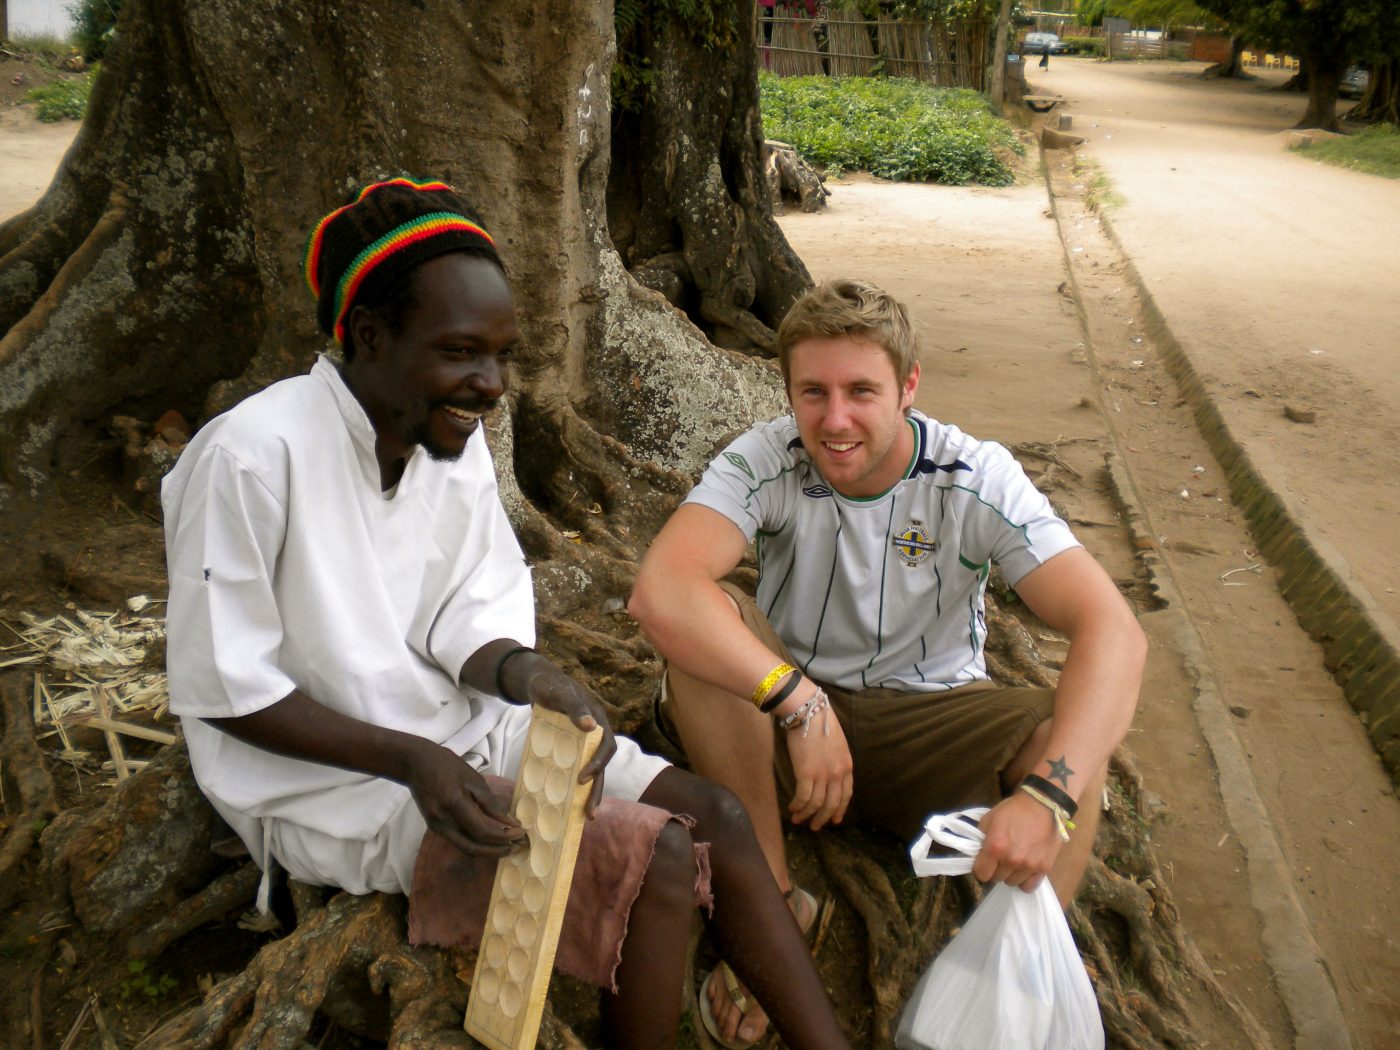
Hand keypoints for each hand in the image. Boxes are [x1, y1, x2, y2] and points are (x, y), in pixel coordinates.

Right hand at [402, 740, 525, 856]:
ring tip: (508, 844)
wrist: (415, 764)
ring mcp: (436, 827)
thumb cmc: (447, 765)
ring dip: (488, 850)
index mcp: (454, 804)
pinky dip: (477, 843)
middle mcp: (443, 821)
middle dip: (497, 850)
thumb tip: (510, 822)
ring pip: (466, 848)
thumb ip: (491, 804)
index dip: (503, 836)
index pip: (482, 831)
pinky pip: (459, 841)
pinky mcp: (435, 828)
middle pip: (473, 848)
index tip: (521, 832)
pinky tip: (491, 838)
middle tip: (517, 846)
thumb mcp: (474, 779)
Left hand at [511, 659, 617, 816]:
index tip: (582, 780)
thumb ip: (575, 707)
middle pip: (602, 766)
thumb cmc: (550, 686)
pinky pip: (578, 768)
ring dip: (590, 792)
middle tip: (590, 813)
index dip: (598, 765)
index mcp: (599, 722)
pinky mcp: (573, 747)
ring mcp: (585, 742)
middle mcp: (595, 735)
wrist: (539, 683)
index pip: (606, 748)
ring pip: (592, 770)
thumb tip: (590, 726)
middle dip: (597, 789)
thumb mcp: (560, 694)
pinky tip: (568, 800)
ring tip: (585, 815)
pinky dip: (576, 784)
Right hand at [784, 699, 852, 830]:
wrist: (808, 710)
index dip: (840, 809)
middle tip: (815, 827)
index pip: (846, 794)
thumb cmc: (819, 722)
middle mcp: (838, 773)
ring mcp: (823, 775)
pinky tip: (792, 808)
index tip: (834, 819)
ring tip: (798, 820)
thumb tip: (827, 772)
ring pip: (816, 805)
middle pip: (832, 804)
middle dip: (823, 818)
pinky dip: (798, 806)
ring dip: (807, 815)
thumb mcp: (836, 742)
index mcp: (847, 765)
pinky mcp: (806, 774)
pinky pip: (803, 798)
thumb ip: (835, 760)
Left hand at [972, 791, 1063, 892]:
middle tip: (1000, 857)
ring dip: (1010, 874)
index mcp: (995, 847)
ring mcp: (1029, 866)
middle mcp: (1011, 860)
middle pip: (996, 879)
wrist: (1042, 804)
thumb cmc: (1014, 810)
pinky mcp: (1044, 868)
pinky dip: (1025, 880)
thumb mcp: (989, 819)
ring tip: (1015, 860)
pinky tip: (1025, 869)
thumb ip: (980, 839)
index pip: (981, 874)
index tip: (984, 861)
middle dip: (995, 869)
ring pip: (1012, 883)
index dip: (980, 867)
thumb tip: (976, 856)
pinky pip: (1029, 886)